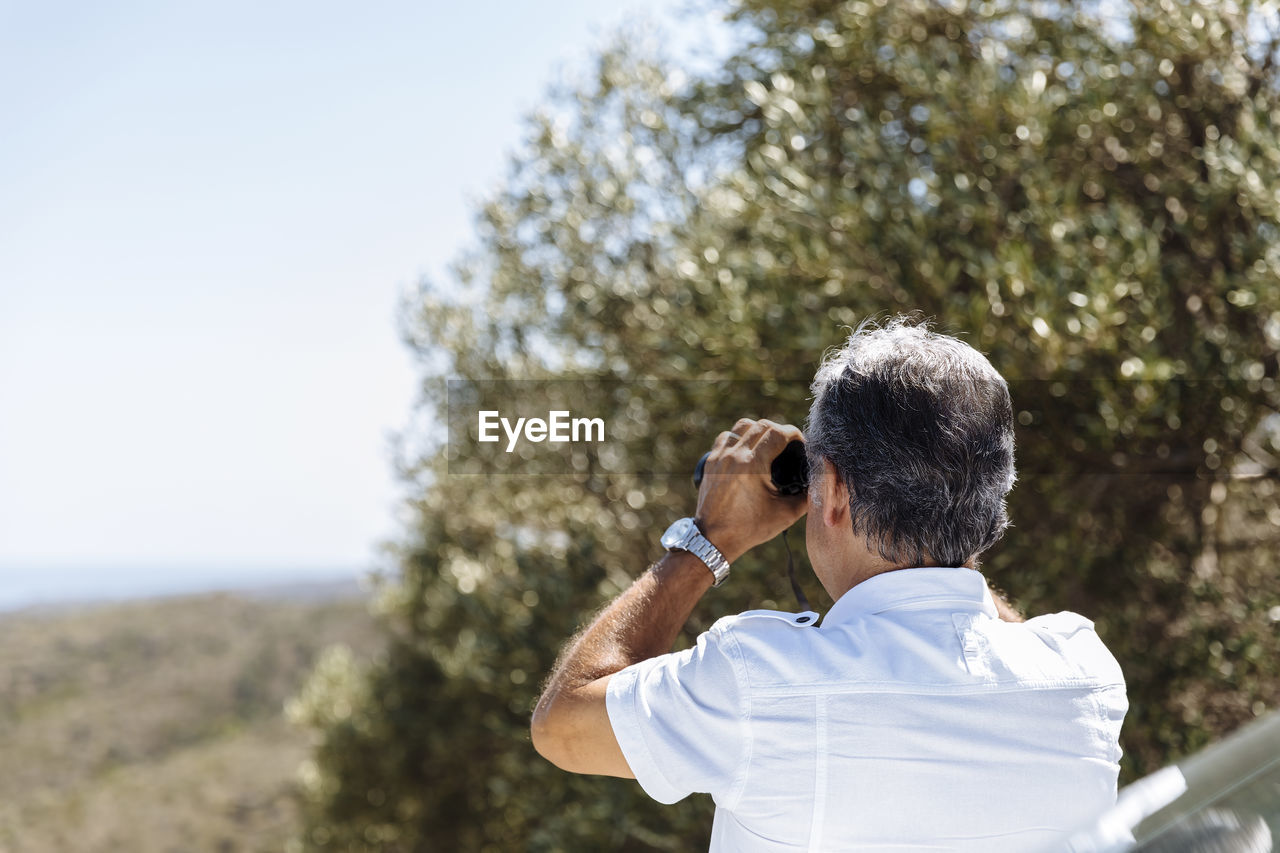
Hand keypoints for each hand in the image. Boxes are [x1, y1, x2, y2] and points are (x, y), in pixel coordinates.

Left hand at [694, 418, 808, 562]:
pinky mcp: (710, 461)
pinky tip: (746, 449)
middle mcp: (735, 455)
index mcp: (753, 465)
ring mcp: (720, 456)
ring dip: (758, 429)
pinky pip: (726, 437)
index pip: (778, 433)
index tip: (800, 442)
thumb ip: (806, 497)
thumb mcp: (785, 514)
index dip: (794, 433)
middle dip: (779, 430)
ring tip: (767, 444)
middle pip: (761, 425)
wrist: (714, 538)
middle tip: (787, 443)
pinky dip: (739, 437)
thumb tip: (819, 482)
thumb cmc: (750, 528)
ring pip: (742, 426)